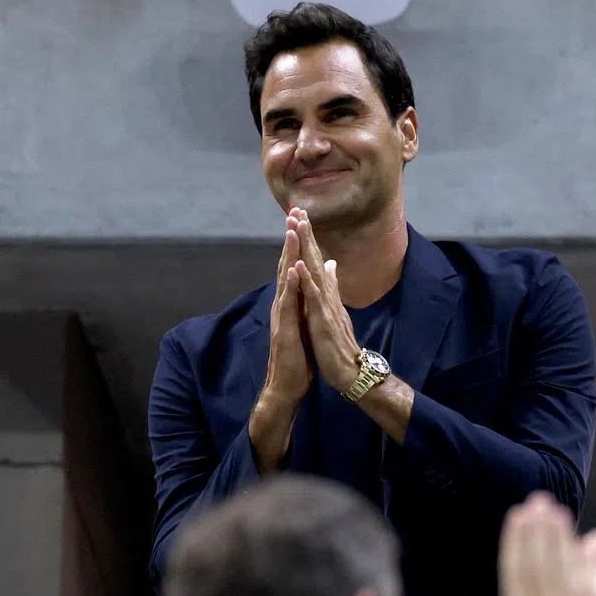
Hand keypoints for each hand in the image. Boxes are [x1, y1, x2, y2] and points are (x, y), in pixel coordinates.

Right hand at [262, 210, 313, 401]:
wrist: (288, 383)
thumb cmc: (298, 355)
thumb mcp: (306, 323)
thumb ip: (308, 301)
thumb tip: (313, 283)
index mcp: (291, 302)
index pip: (294, 266)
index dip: (298, 242)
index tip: (302, 218)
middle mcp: (283, 304)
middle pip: (286, 265)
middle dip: (291, 239)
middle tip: (293, 212)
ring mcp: (282, 316)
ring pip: (285, 279)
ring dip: (288, 255)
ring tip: (291, 232)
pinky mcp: (285, 329)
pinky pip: (288, 304)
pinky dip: (290, 286)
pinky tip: (293, 270)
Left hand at [289, 212, 361, 391]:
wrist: (349, 370)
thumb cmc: (339, 343)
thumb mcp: (334, 310)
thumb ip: (332, 286)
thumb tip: (332, 265)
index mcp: (326, 293)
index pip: (316, 260)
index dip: (308, 238)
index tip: (299, 216)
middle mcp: (326, 294)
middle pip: (315, 258)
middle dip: (306, 233)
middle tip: (297, 209)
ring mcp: (325, 305)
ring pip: (315, 271)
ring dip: (306, 247)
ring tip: (298, 225)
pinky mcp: (323, 319)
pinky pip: (314, 297)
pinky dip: (307, 280)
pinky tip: (300, 264)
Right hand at [451, 493, 595, 595]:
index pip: (517, 570)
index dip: (515, 540)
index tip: (515, 514)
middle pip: (542, 561)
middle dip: (539, 528)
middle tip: (538, 500)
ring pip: (566, 566)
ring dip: (561, 536)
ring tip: (557, 511)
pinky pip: (589, 582)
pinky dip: (583, 558)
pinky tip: (581, 540)